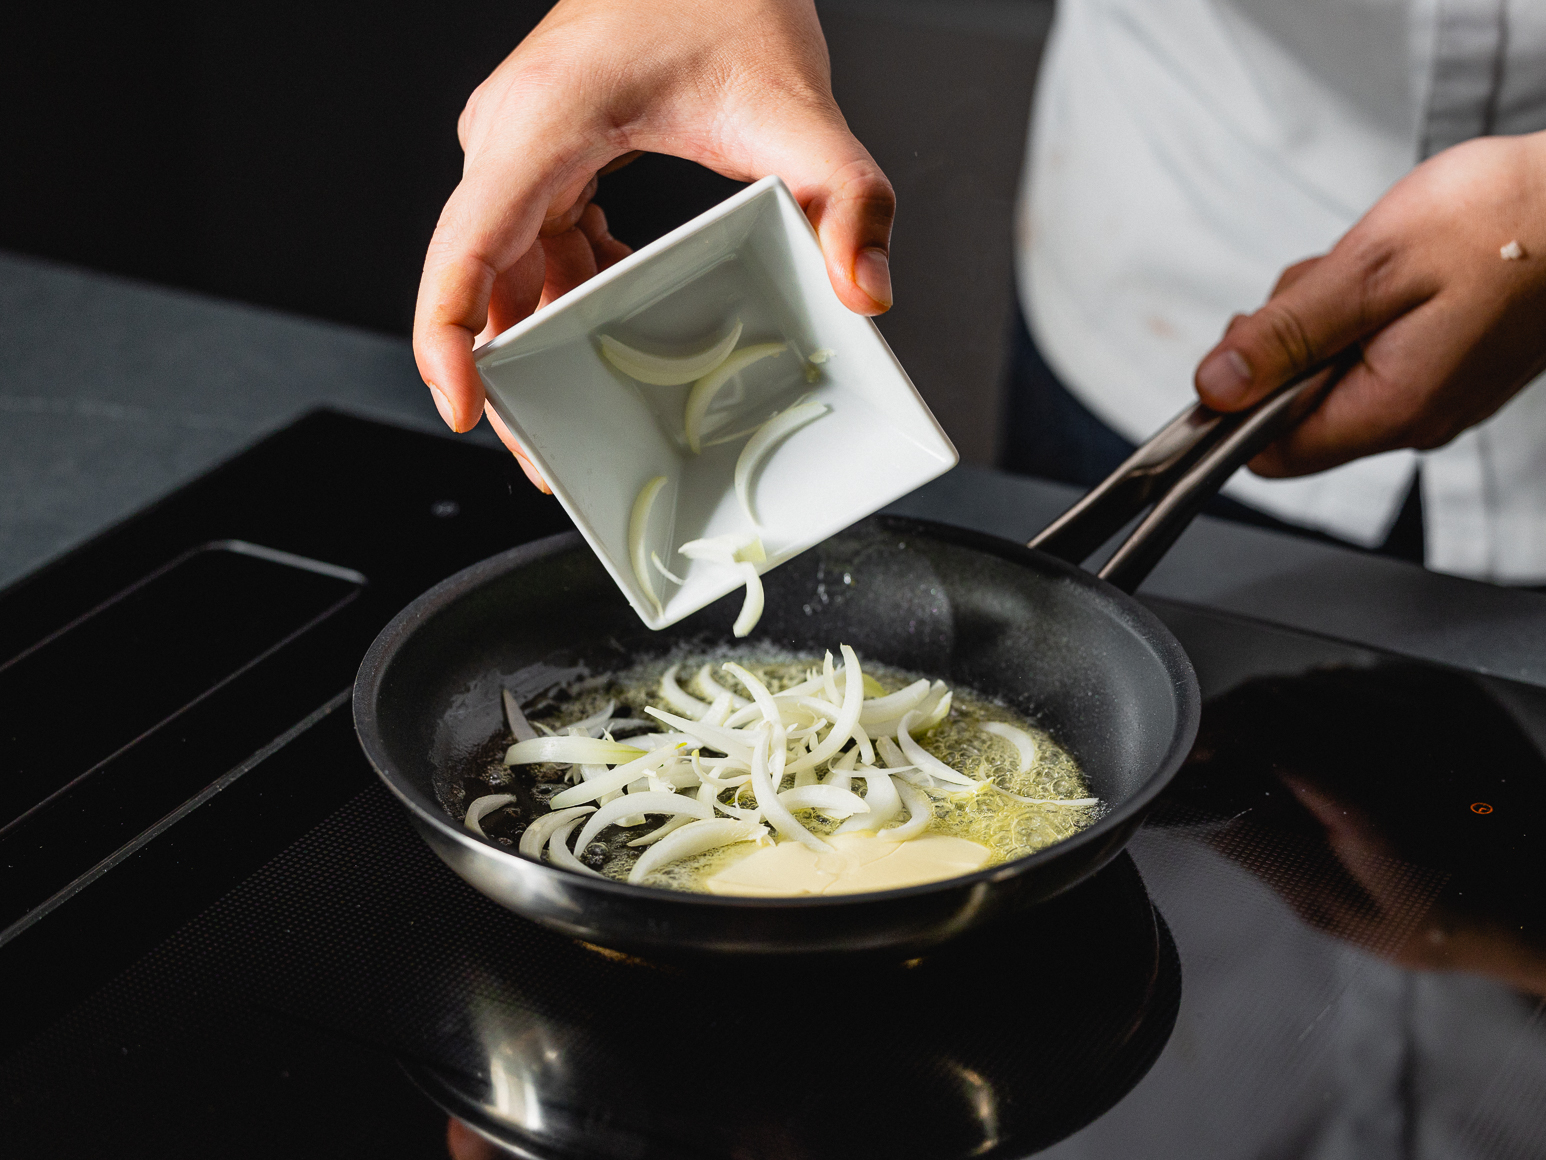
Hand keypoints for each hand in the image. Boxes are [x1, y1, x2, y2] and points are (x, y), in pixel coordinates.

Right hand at [413, 0, 895, 491]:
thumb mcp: (802, 110)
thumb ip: (846, 200)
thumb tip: (866, 291)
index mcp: (541, 126)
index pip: (463, 250)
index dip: (447, 341)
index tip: (466, 410)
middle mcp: (510, 135)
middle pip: (475, 279)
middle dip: (505, 374)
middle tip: (548, 454)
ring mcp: (519, 143)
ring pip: (498, 267)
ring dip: (534, 337)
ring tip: (578, 407)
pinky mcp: (544, 151)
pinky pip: (530, 242)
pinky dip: (562, 290)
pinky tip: (608, 319)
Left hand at [1194, 131, 1545, 476]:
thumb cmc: (1507, 216)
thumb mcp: (1370, 269)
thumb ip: (1286, 336)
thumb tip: (1216, 388)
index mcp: (1392, 408)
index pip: (1271, 452)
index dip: (1237, 403)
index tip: (1245, 342)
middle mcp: (1416, 418)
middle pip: (1297, 410)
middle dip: (1286, 344)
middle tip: (1325, 284)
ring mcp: (1439, 395)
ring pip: (1333, 374)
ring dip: (1326, 317)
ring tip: (1374, 266)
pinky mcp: (1452, 367)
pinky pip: (1375, 353)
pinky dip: (1364, 311)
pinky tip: (1399, 272)